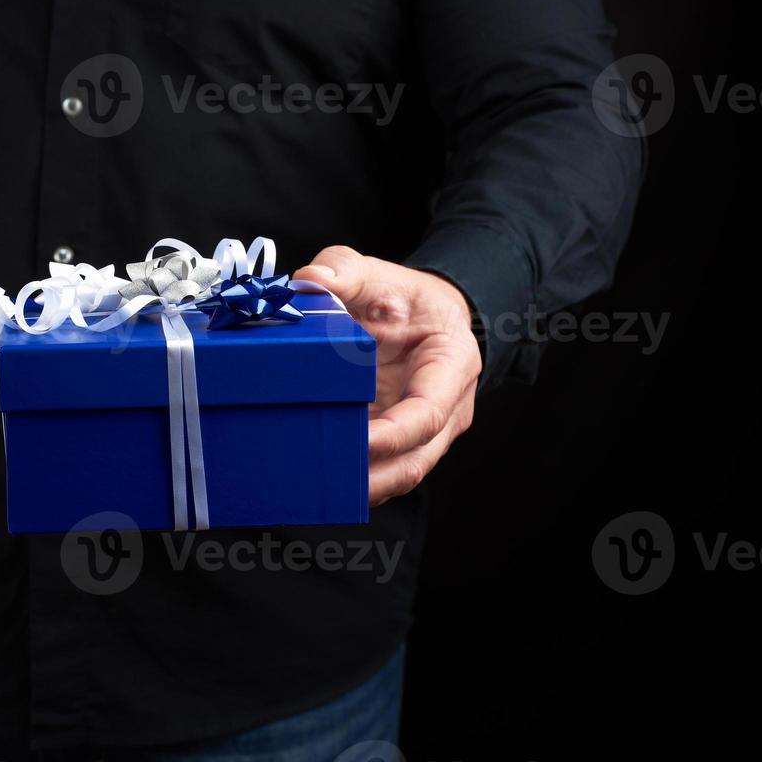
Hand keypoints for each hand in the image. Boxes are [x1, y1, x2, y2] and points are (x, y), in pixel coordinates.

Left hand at [293, 246, 480, 505]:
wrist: (424, 315)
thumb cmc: (404, 298)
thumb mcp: (377, 273)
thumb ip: (345, 270)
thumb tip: (309, 282)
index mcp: (451, 365)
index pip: (427, 413)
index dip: (392, 435)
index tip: (354, 443)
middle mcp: (446, 409)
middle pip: (414, 460)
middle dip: (370, 477)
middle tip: (321, 479)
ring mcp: (424, 434)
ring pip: (398, 476)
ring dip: (358, 489)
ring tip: (313, 490)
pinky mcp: (398, 443)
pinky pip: (381, 472)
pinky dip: (352, 483)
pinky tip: (315, 484)